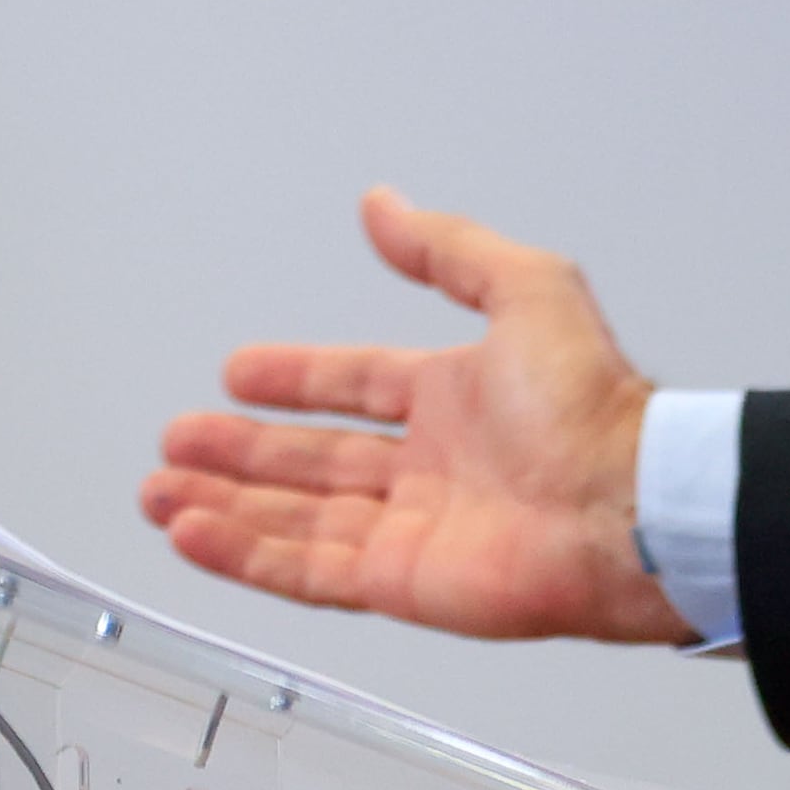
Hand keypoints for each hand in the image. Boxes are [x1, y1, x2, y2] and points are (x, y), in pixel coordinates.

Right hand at [137, 186, 688, 644]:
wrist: (628, 509)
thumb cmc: (595, 408)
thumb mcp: (526, 289)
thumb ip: (446, 248)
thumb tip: (384, 205)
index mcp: (459, 400)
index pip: (356, 385)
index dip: (296, 380)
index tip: (238, 373)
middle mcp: (433, 468)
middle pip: (312, 459)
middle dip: (239, 452)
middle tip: (177, 443)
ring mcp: (413, 530)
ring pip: (296, 518)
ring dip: (226, 505)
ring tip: (161, 493)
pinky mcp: (402, 585)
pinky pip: (308, 570)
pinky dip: (246, 555)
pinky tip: (195, 536)